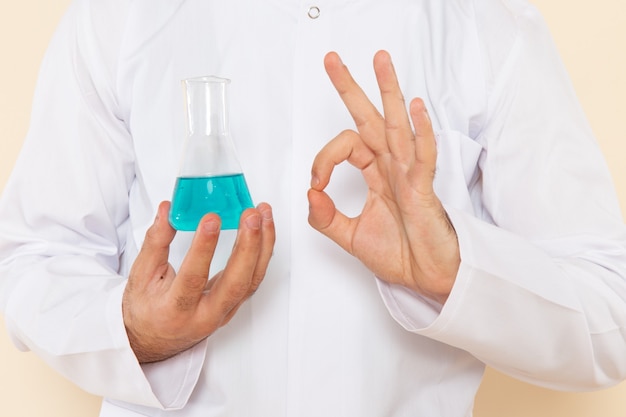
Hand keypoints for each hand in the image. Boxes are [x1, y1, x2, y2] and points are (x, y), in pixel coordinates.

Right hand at [122, 201, 274, 362]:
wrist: (153, 338)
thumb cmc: (145, 309)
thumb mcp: (141, 275)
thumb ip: (155, 241)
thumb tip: (168, 209)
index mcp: (175, 310)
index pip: (193, 279)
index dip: (204, 248)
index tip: (211, 219)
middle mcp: (205, 316)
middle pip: (235, 283)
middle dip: (248, 246)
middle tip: (251, 216)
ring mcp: (224, 312)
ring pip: (252, 280)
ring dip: (262, 244)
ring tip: (263, 214)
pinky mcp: (235, 305)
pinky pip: (255, 278)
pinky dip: (263, 252)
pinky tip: (265, 229)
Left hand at [307, 50, 458, 303]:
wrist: (426, 277)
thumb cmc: (399, 254)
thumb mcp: (350, 236)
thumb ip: (325, 217)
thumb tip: (309, 194)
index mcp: (375, 173)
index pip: (345, 147)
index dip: (323, 159)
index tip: (316, 184)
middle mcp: (391, 166)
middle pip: (369, 119)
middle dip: (351, 88)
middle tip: (332, 60)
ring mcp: (409, 174)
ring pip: (397, 126)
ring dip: (388, 92)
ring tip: (380, 60)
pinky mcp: (424, 190)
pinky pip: (423, 156)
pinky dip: (420, 132)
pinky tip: (415, 108)